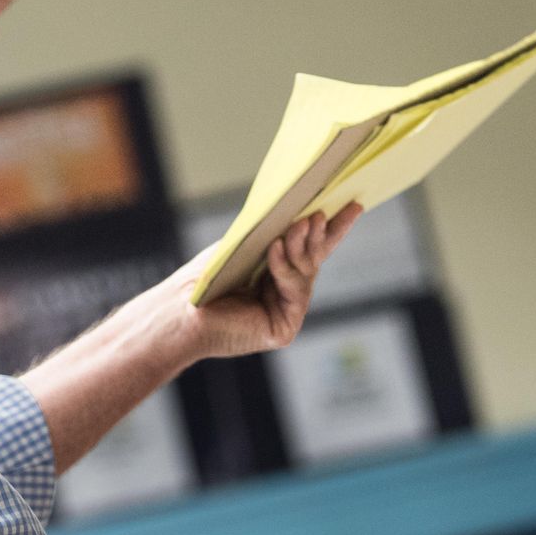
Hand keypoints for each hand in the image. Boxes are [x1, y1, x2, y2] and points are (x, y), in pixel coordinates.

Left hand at [168, 204, 362, 361]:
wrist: (181, 311)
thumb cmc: (206, 278)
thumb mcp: (244, 246)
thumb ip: (273, 235)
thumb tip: (302, 215)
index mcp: (277, 273)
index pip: (311, 248)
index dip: (333, 229)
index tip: (354, 206)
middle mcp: (285, 294)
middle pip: (315, 259)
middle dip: (321, 234)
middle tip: (321, 212)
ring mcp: (287, 312)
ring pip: (307, 273)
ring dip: (301, 246)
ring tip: (300, 224)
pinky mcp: (284, 328)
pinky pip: (294, 292)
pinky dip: (284, 268)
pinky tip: (275, 249)